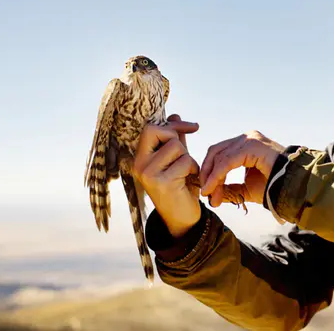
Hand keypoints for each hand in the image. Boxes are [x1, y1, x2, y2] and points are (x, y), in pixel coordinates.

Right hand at [133, 114, 200, 237]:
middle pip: (160, 131)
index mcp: (140, 157)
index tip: (193, 127)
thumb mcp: (177, 159)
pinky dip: (193, 169)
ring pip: (176, 146)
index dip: (173, 124)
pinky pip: (184, 162)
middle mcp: (139, 164)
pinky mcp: (160, 182)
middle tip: (185, 157)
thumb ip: (175, 138)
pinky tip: (190, 181)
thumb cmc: (180, 186)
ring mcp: (147, 173)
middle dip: (179, 140)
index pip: (151, 127)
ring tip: (187, 173)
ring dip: (188, 158)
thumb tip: (175, 114)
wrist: (182, 218)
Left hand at [199, 130, 283, 206]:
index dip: (209, 172)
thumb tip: (211, 193)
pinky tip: (212, 188)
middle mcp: (247, 137)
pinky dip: (217, 175)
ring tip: (209, 194)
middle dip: (207, 173)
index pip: (219, 153)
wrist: (293, 187)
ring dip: (211, 177)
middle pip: (215, 151)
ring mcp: (250, 139)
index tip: (207, 192)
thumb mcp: (246, 188)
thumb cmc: (274, 186)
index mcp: (245, 144)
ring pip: (219, 155)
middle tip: (205, 192)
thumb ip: (229, 188)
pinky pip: (227, 161)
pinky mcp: (252, 145)